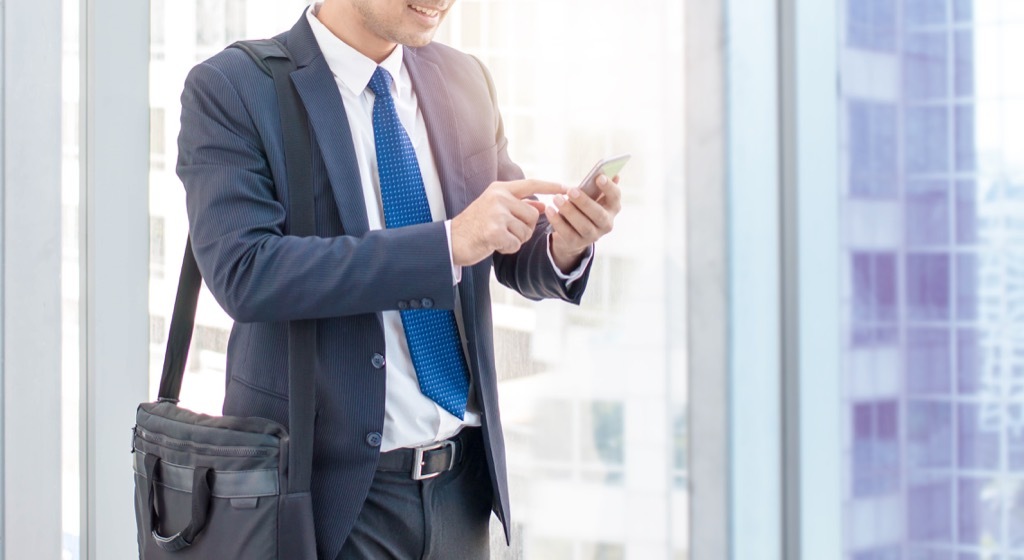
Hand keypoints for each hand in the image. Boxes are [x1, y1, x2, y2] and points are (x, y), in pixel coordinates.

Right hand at [451, 179, 565, 266]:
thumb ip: (517, 205)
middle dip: (525, 228)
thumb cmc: (474, 225)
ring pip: (526, 232)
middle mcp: (499, 198)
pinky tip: (494, 244)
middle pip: (532, 215)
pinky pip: (516, 244)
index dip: (550, 186)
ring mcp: (497, 214)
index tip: (567, 188)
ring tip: (497, 237)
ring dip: (515, 240)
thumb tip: (540, 205)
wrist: (452, 240)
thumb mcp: (495, 208)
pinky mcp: (495, 231)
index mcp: (500, 189)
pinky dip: (508, 249)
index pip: (531, 185)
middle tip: (506, 231)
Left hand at [545, 174, 621, 271]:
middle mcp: (606, 223)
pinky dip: (557, 221)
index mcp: (612, 208)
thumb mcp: (591, 197)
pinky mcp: (577, 243)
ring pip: (583, 225)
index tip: (599, 177)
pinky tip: (550, 210)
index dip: (609, 187)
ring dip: (569, 211)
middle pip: (598, 214)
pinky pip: (567, 233)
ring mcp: (593, 236)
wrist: (573, 234)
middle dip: (585, 202)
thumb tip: (610, 173)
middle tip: (571, 190)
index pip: (615, 197)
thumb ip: (598, 187)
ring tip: (556, 198)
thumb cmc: (583, 208)